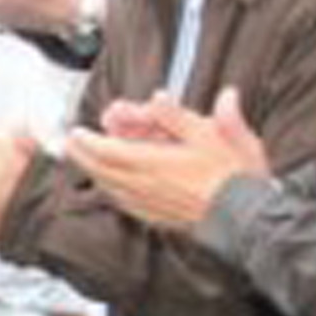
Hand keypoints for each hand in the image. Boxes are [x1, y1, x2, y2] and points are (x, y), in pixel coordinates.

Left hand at [66, 88, 266, 231]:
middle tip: (70, 144)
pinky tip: (111, 187)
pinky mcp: (157, 218)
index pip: (107, 151)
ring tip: (86, 161)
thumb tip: (160, 97)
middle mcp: (144, 186)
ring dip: (95, 172)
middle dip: (82, 156)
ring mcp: (148, 204)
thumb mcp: (212, 133)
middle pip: (102, 170)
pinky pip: (125, 203)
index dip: (88, 141)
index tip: (76, 132)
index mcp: (152, 162)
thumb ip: (180, 116)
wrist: (245, 216)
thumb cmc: (233, 174)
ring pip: (110, 188)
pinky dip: (112, 191)